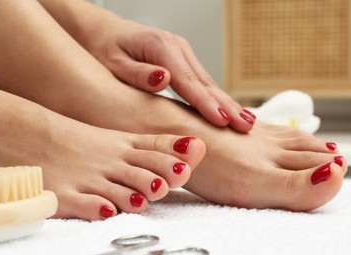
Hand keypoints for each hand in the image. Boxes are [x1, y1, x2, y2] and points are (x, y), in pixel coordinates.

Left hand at [88, 18, 255, 131]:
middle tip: (246, 126)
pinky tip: (229, 109)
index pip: (188, 81)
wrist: (104, 32)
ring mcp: (183, 52)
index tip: (223, 120)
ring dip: (227, 103)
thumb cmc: (104, 50)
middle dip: (227, 105)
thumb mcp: (112, 63)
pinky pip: (202, 81)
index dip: (206, 103)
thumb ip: (137, 73)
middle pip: (206, 82)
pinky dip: (217, 97)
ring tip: (247, 122)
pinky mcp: (183, 60)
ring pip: (208, 82)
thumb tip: (165, 80)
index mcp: (161, 47)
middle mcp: (177, 48)